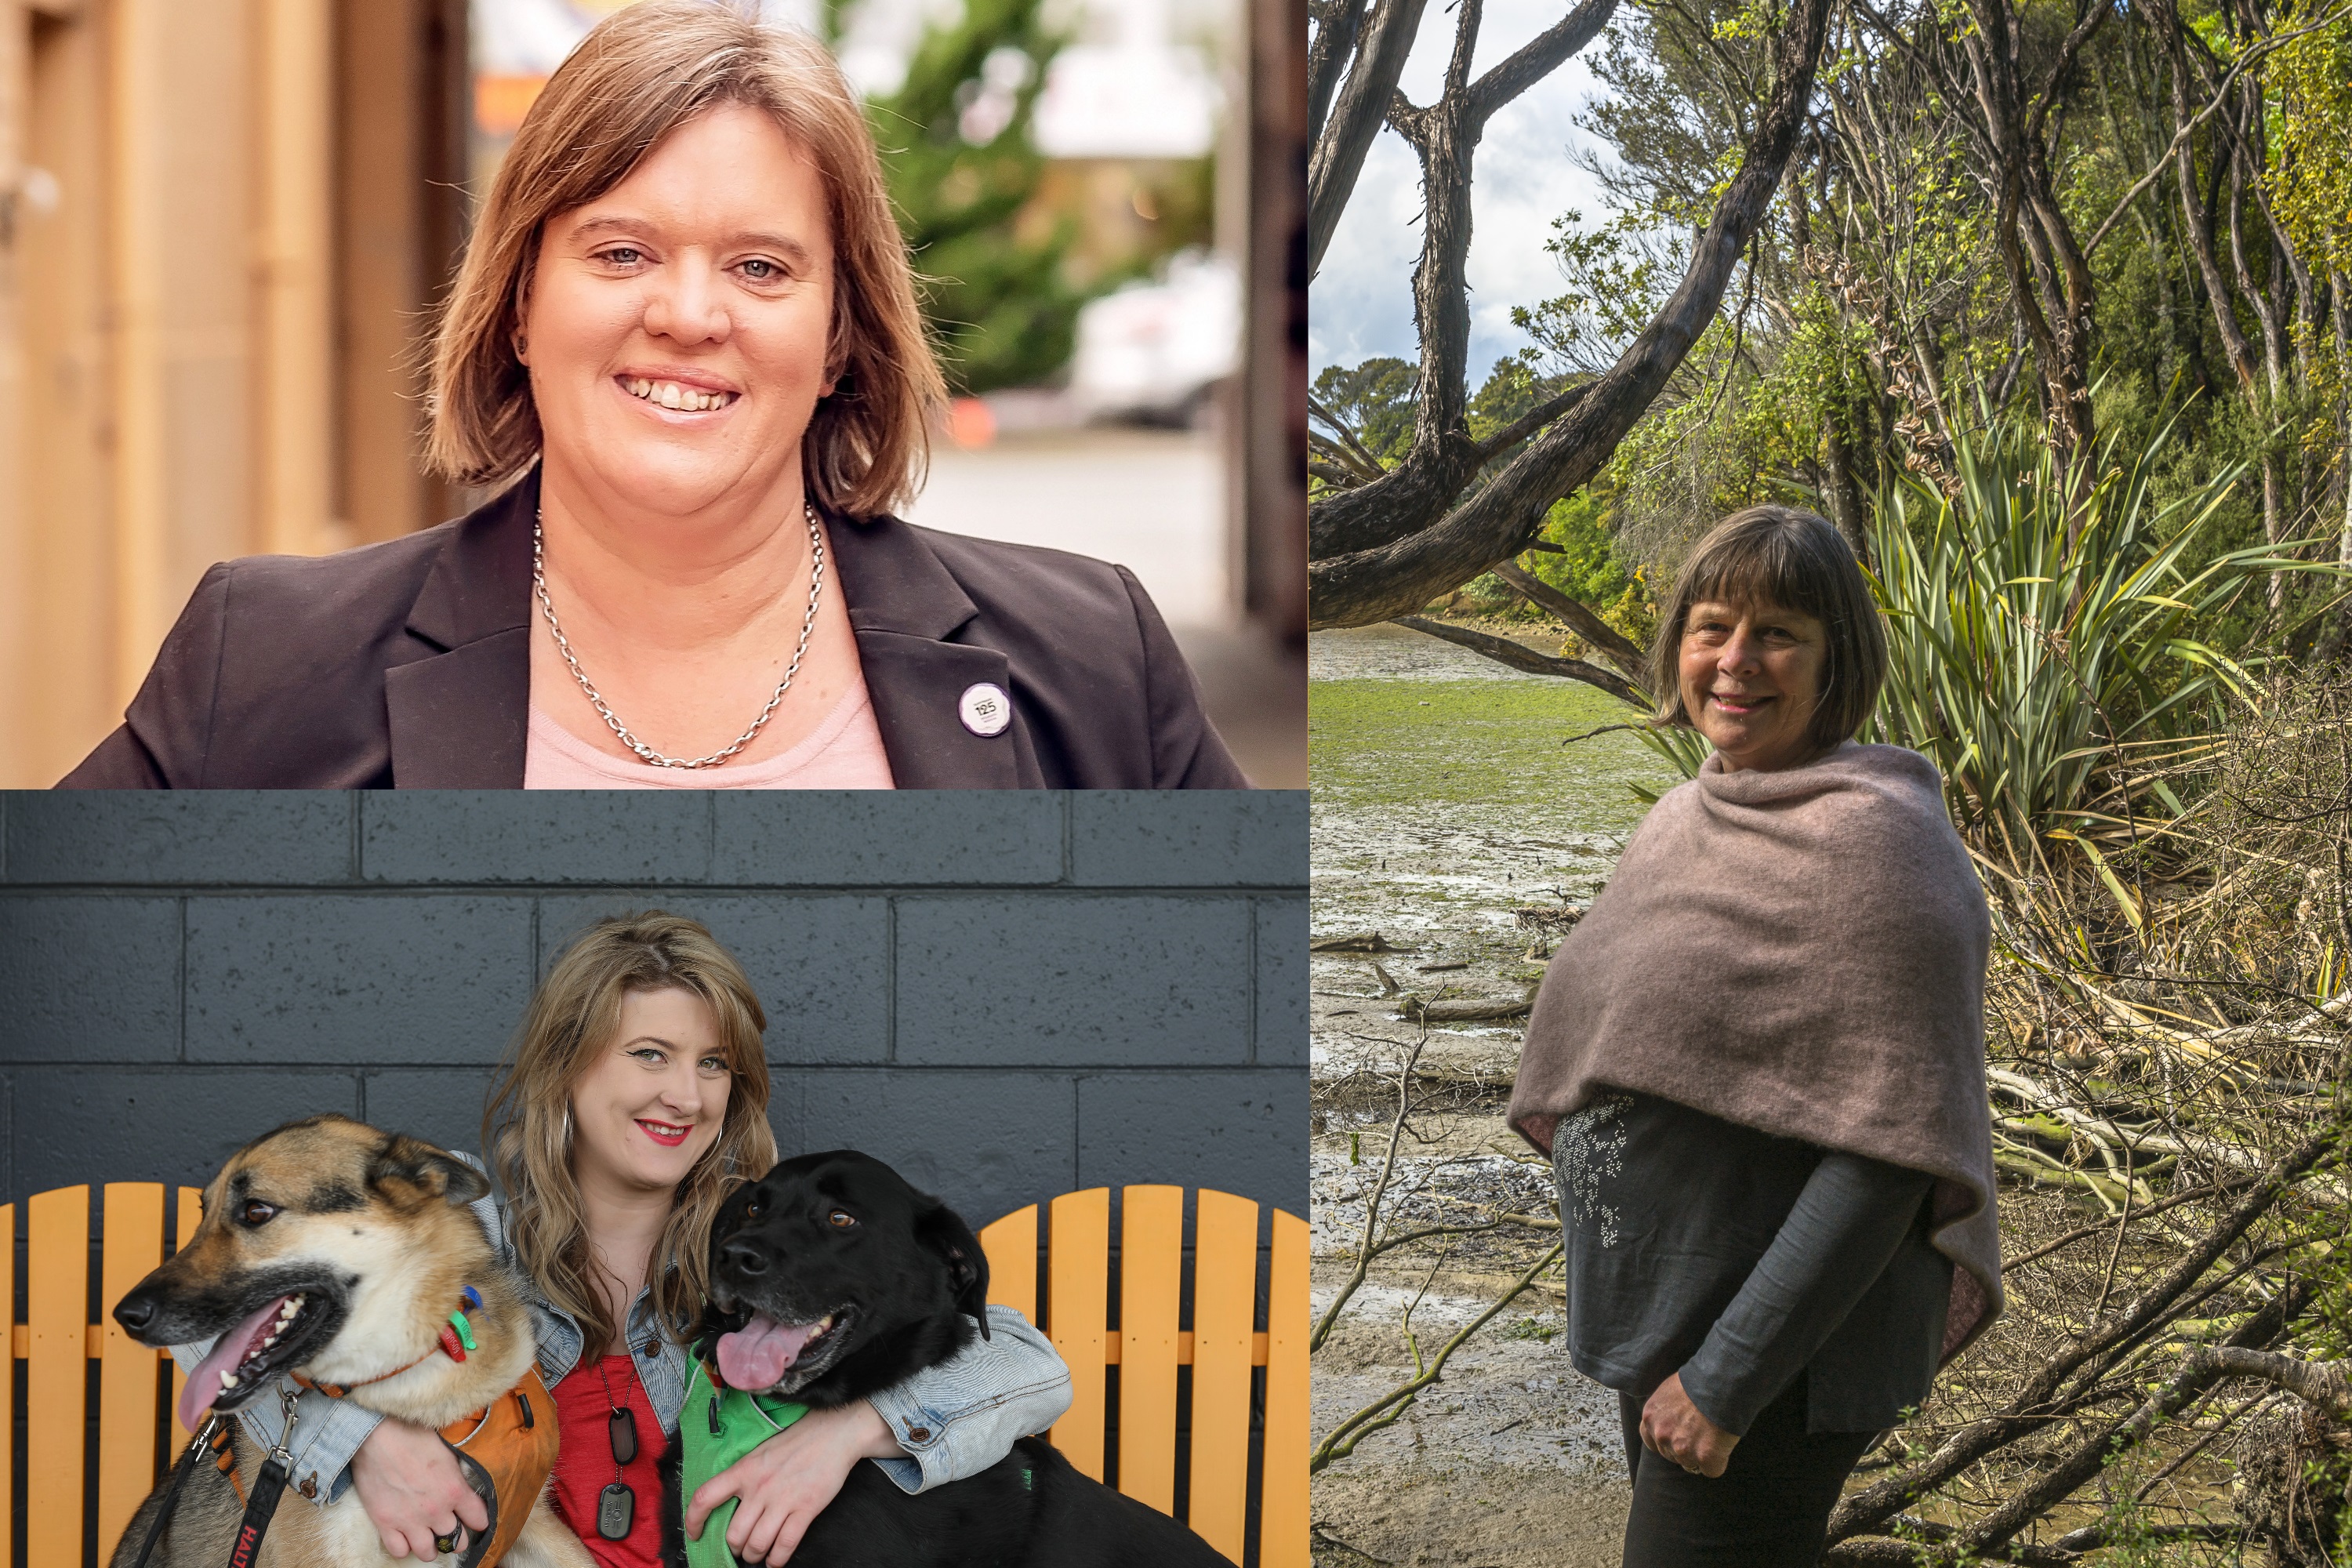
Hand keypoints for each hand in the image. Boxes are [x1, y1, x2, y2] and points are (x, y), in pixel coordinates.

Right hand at [350, 1417, 487, 1559]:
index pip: (479, 1519)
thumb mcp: (447, 1451)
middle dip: (457, 1538)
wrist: (376, 1435)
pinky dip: (404, 1548)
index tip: (476, 1520)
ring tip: (429, 1541)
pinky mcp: (385, 1523)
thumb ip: (457, 1475)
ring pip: (427, 1552)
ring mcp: (410, 1520)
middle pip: (456, 1541)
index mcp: (455, 1490)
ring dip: (431, 1548)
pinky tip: (405, 1538)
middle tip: (453, 1532)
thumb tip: (464, 1485)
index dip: (479, 1521)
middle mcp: (436, 1510)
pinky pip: (398, 1551)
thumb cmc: (413, 1435)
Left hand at [685, 1400, 903, 1565]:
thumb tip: (730, 1502)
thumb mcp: (761, 1452)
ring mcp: (783, 1500)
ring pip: (757, 1544)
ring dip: (755, 1556)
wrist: (834, 1432)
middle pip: (734, 1534)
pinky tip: (776, 1559)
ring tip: (758, 1554)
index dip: (693, 1521)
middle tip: (741, 1547)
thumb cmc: (797, 1441)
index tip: (695, 1534)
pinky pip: (785, 1545)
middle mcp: (759, 1487)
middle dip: (735, 1547)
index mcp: (744, 1470)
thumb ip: (744, 1475)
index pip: (706, 1498)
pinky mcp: (806, 1509)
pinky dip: (777, 1559)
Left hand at [1639, 1372, 1739, 1478]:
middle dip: (1684, 1448)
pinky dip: (1718, 1462)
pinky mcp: (1704, 1458)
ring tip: (1712, 1435)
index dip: (1667, 1441)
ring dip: (1700, 1456)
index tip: (1679, 1436)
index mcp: (1650, 1417)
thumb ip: (1664, 1412)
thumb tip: (1672, 1423)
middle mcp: (1661, 1435)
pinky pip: (1711, 1470)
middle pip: (1671, 1455)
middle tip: (1700, 1433)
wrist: (1720, 1381)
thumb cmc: (1697, 1381)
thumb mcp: (1669, 1391)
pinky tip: (1722, 1445)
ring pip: (1690, 1464)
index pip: (1652, 1442)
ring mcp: (1681, 1449)